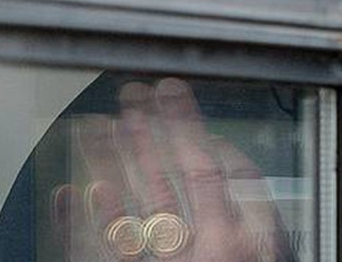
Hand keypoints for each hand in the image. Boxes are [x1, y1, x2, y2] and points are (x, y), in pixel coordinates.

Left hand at [50, 78, 291, 261]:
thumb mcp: (270, 252)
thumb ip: (257, 214)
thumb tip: (232, 166)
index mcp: (240, 242)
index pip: (217, 170)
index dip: (192, 128)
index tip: (175, 98)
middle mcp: (199, 251)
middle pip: (171, 176)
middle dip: (151, 129)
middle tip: (134, 95)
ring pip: (128, 204)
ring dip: (109, 161)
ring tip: (94, 127)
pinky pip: (99, 252)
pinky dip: (80, 222)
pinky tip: (71, 192)